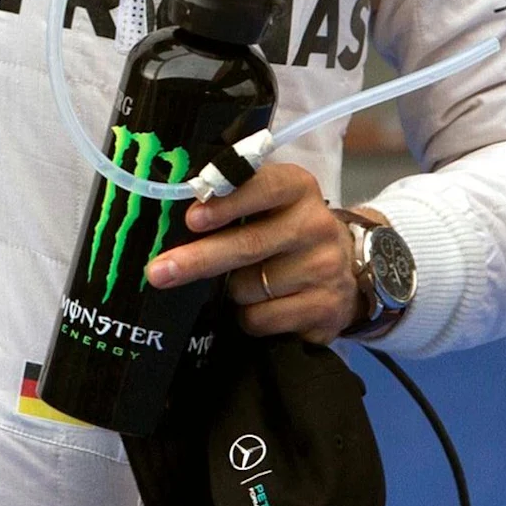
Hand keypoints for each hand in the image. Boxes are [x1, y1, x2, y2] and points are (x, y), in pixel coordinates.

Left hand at [141, 164, 363, 343]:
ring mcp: (325, 270)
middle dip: (198, 259)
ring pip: (248, 287)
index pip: (262, 187)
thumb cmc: (285, 230)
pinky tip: (262, 305)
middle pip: (248, 245)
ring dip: (230, 291)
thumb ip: (229, 199)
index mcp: (297, 188)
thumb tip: (167, 218)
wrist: (346, 271)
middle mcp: (316, 226)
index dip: (226, 203)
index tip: (192, 219)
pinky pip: (261, 318)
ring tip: (244, 282)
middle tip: (159, 271)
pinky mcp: (326, 310)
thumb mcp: (267, 204)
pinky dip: (249, 316)